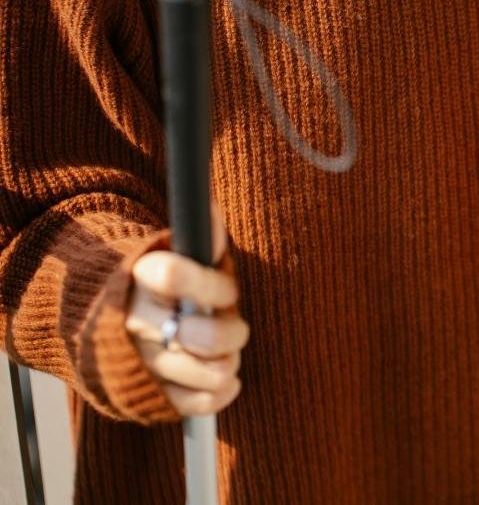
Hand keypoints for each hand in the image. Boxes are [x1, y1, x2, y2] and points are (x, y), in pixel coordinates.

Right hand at [125, 204, 247, 414]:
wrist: (108, 320)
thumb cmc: (160, 285)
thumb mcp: (176, 252)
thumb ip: (200, 237)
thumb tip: (211, 211)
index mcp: (140, 278)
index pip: (173, 275)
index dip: (212, 285)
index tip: (225, 290)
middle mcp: (136, 322)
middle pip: (205, 336)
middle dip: (233, 332)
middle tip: (234, 327)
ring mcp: (141, 361)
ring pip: (209, 371)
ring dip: (229, 362)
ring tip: (224, 352)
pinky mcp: (149, 396)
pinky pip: (199, 402)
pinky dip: (222, 391)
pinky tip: (222, 378)